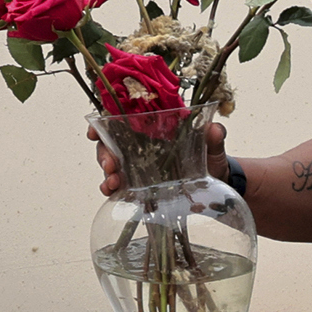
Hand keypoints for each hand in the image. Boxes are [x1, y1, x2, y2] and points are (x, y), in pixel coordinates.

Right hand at [91, 118, 228, 195]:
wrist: (216, 183)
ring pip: (112, 164)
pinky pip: (120, 185)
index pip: (120, 118)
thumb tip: (214, 129)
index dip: (102, 123)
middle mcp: (140, 143)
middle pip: (110, 143)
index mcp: (152, 126)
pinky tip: (113, 192)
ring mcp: (137, 164)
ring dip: (107, 173)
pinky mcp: (139, 184)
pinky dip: (112, 188)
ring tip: (113, 182)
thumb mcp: (213, 146)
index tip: (94, 132)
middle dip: (104, 153)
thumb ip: (214, 137)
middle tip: (110, 165)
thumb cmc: (210, 157)